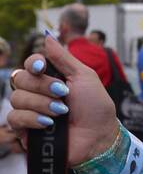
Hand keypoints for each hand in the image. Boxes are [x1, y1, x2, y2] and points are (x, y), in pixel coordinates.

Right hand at [7, 33, 118, 164]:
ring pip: (16, 98)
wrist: (98, 137)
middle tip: (63, 94)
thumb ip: (63, 57)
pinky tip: (48, 124)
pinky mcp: (25, 130)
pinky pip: (14, 118)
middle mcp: (36, 92)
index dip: (33, 63)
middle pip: (20, 78)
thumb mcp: (84, 76)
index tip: (42, 67)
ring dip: (41, 104)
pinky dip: (32, 119)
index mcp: (50, 77)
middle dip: (43, 86)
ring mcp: (30, 111)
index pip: (30, 64)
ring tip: (61, 112)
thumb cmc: (95, 107)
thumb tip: (47, 36)